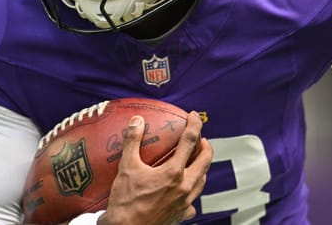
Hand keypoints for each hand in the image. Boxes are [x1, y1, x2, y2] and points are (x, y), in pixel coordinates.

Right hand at [98, 111, 212, 224]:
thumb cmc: (125, 202)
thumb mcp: (126, 167)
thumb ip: (132, 141)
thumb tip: (137, 120)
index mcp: (173, 173)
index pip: (190, 142)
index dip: (194, 126)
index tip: (193, 116)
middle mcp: (184, 188)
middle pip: (205, 162)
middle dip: (206, 148)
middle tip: (201, 139)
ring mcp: (184, 203)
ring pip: (201, 182)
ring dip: (201, 169)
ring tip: (195, 162)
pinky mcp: (180, 216)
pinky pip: (191, 203)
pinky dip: (190, 194)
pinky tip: (183, 193)